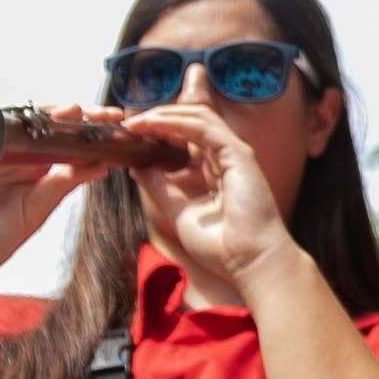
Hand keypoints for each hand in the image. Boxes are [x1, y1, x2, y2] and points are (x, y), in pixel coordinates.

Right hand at [0, 107, 114, 299]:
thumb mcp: (32, 214)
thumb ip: (61, 187)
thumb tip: (100, 166)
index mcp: (27, 169)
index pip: (59, 141)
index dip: (86, 131)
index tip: (117, 125)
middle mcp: (6, 156)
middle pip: (40, 126)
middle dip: (72, 117)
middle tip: (104, 114)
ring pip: (14, 125)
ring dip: (43, 117)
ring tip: (72, 112)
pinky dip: (1, 131)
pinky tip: (24, 128)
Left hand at [123, 78, 301, 290]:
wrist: (249, 262)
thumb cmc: (223, 246)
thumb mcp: (178, 211)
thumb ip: (160, 187)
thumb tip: (138, 167)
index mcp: (216, 170)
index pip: (187, 137)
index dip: (160, 132)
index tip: (131, 138)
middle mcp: (226, 157)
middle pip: (192, 121)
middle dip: (159, 118)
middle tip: (129, 127)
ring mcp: (235, 153)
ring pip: (198, 117)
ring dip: (163, 116)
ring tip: (136, 124)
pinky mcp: (238, 154)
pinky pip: (203, 127)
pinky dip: (175, 122)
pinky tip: (152, 125)